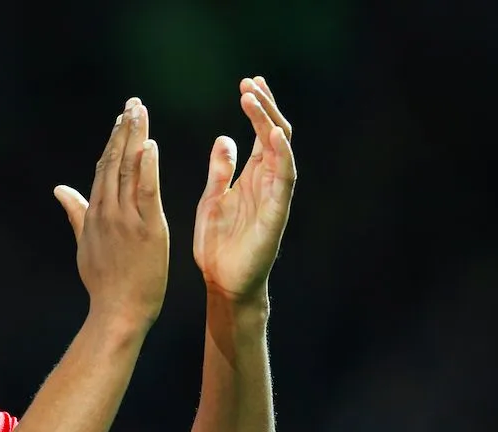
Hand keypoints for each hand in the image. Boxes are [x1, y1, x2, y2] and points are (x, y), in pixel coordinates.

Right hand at [54, 98, 169, 330]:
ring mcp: (126, 220)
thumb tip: (60, 189)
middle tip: (132, 103)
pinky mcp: (147, 230)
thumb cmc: (104, 283)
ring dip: (134, 139)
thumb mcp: (85, 244)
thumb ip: (75, 212)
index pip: (103, 168)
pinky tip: (149, 146)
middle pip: (114, 162)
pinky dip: (147, 169)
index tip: (121, 118)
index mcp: (94, 214)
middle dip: (123, 130)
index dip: (112, 141)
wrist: (118, 311)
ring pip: (129, 171)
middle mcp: (107, 212)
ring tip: (141, 112)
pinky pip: (146, 194)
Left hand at [194, 76, 295, 302]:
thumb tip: (226, 138)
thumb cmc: (219, 244)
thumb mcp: (213, 198)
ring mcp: (275, 195)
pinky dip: (281, 156)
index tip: (246, 83)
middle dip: (264, 106)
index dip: (257, 108)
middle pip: (275, 134)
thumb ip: (221, 170)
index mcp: (253, 176)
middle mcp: (268, 181)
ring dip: (269, 122)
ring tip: (254, 98)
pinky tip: (273, 136)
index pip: (262, 133)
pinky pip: (284, 179)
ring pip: (281, 150)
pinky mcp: (277, 213)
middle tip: (250, 82)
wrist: (223, 282)